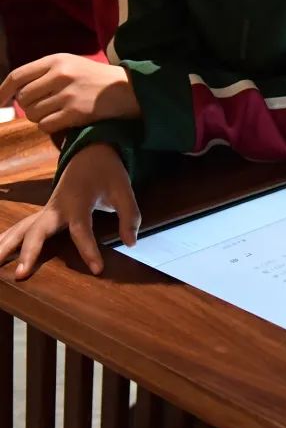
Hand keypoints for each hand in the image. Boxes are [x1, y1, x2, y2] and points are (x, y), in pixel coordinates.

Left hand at [0, 54, 140, 132]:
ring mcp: (68, 94)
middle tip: (44, 107)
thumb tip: (17, 91)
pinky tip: (63, 122)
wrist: (129, 90)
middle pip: (23, 98)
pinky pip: (46, 125)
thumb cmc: (98, 79)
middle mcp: (60, 75)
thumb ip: (46, 73)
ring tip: (56, 114)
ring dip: (40, 118)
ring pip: (33, 114)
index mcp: (56, 60)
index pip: (17, 76)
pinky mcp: (76, 112)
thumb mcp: (72, 65)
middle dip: (28, 107)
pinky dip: (50, 127)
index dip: (2, 91)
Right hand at [0, 144, 139, 278]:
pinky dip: (7, 238)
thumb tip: (131, 243)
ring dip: (7, 245)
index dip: (89, 250)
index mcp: (78, 201)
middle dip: (29, 251)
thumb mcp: (124, 190)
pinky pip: (22, 227)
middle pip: (38, 229)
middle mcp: (57, 206)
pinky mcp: (44, 213)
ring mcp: (47, 209)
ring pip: (22, 228)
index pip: (81, 229)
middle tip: (21, 275)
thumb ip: (130, 216)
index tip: (97, 269)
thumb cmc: (108, 173)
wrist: (91, 153)